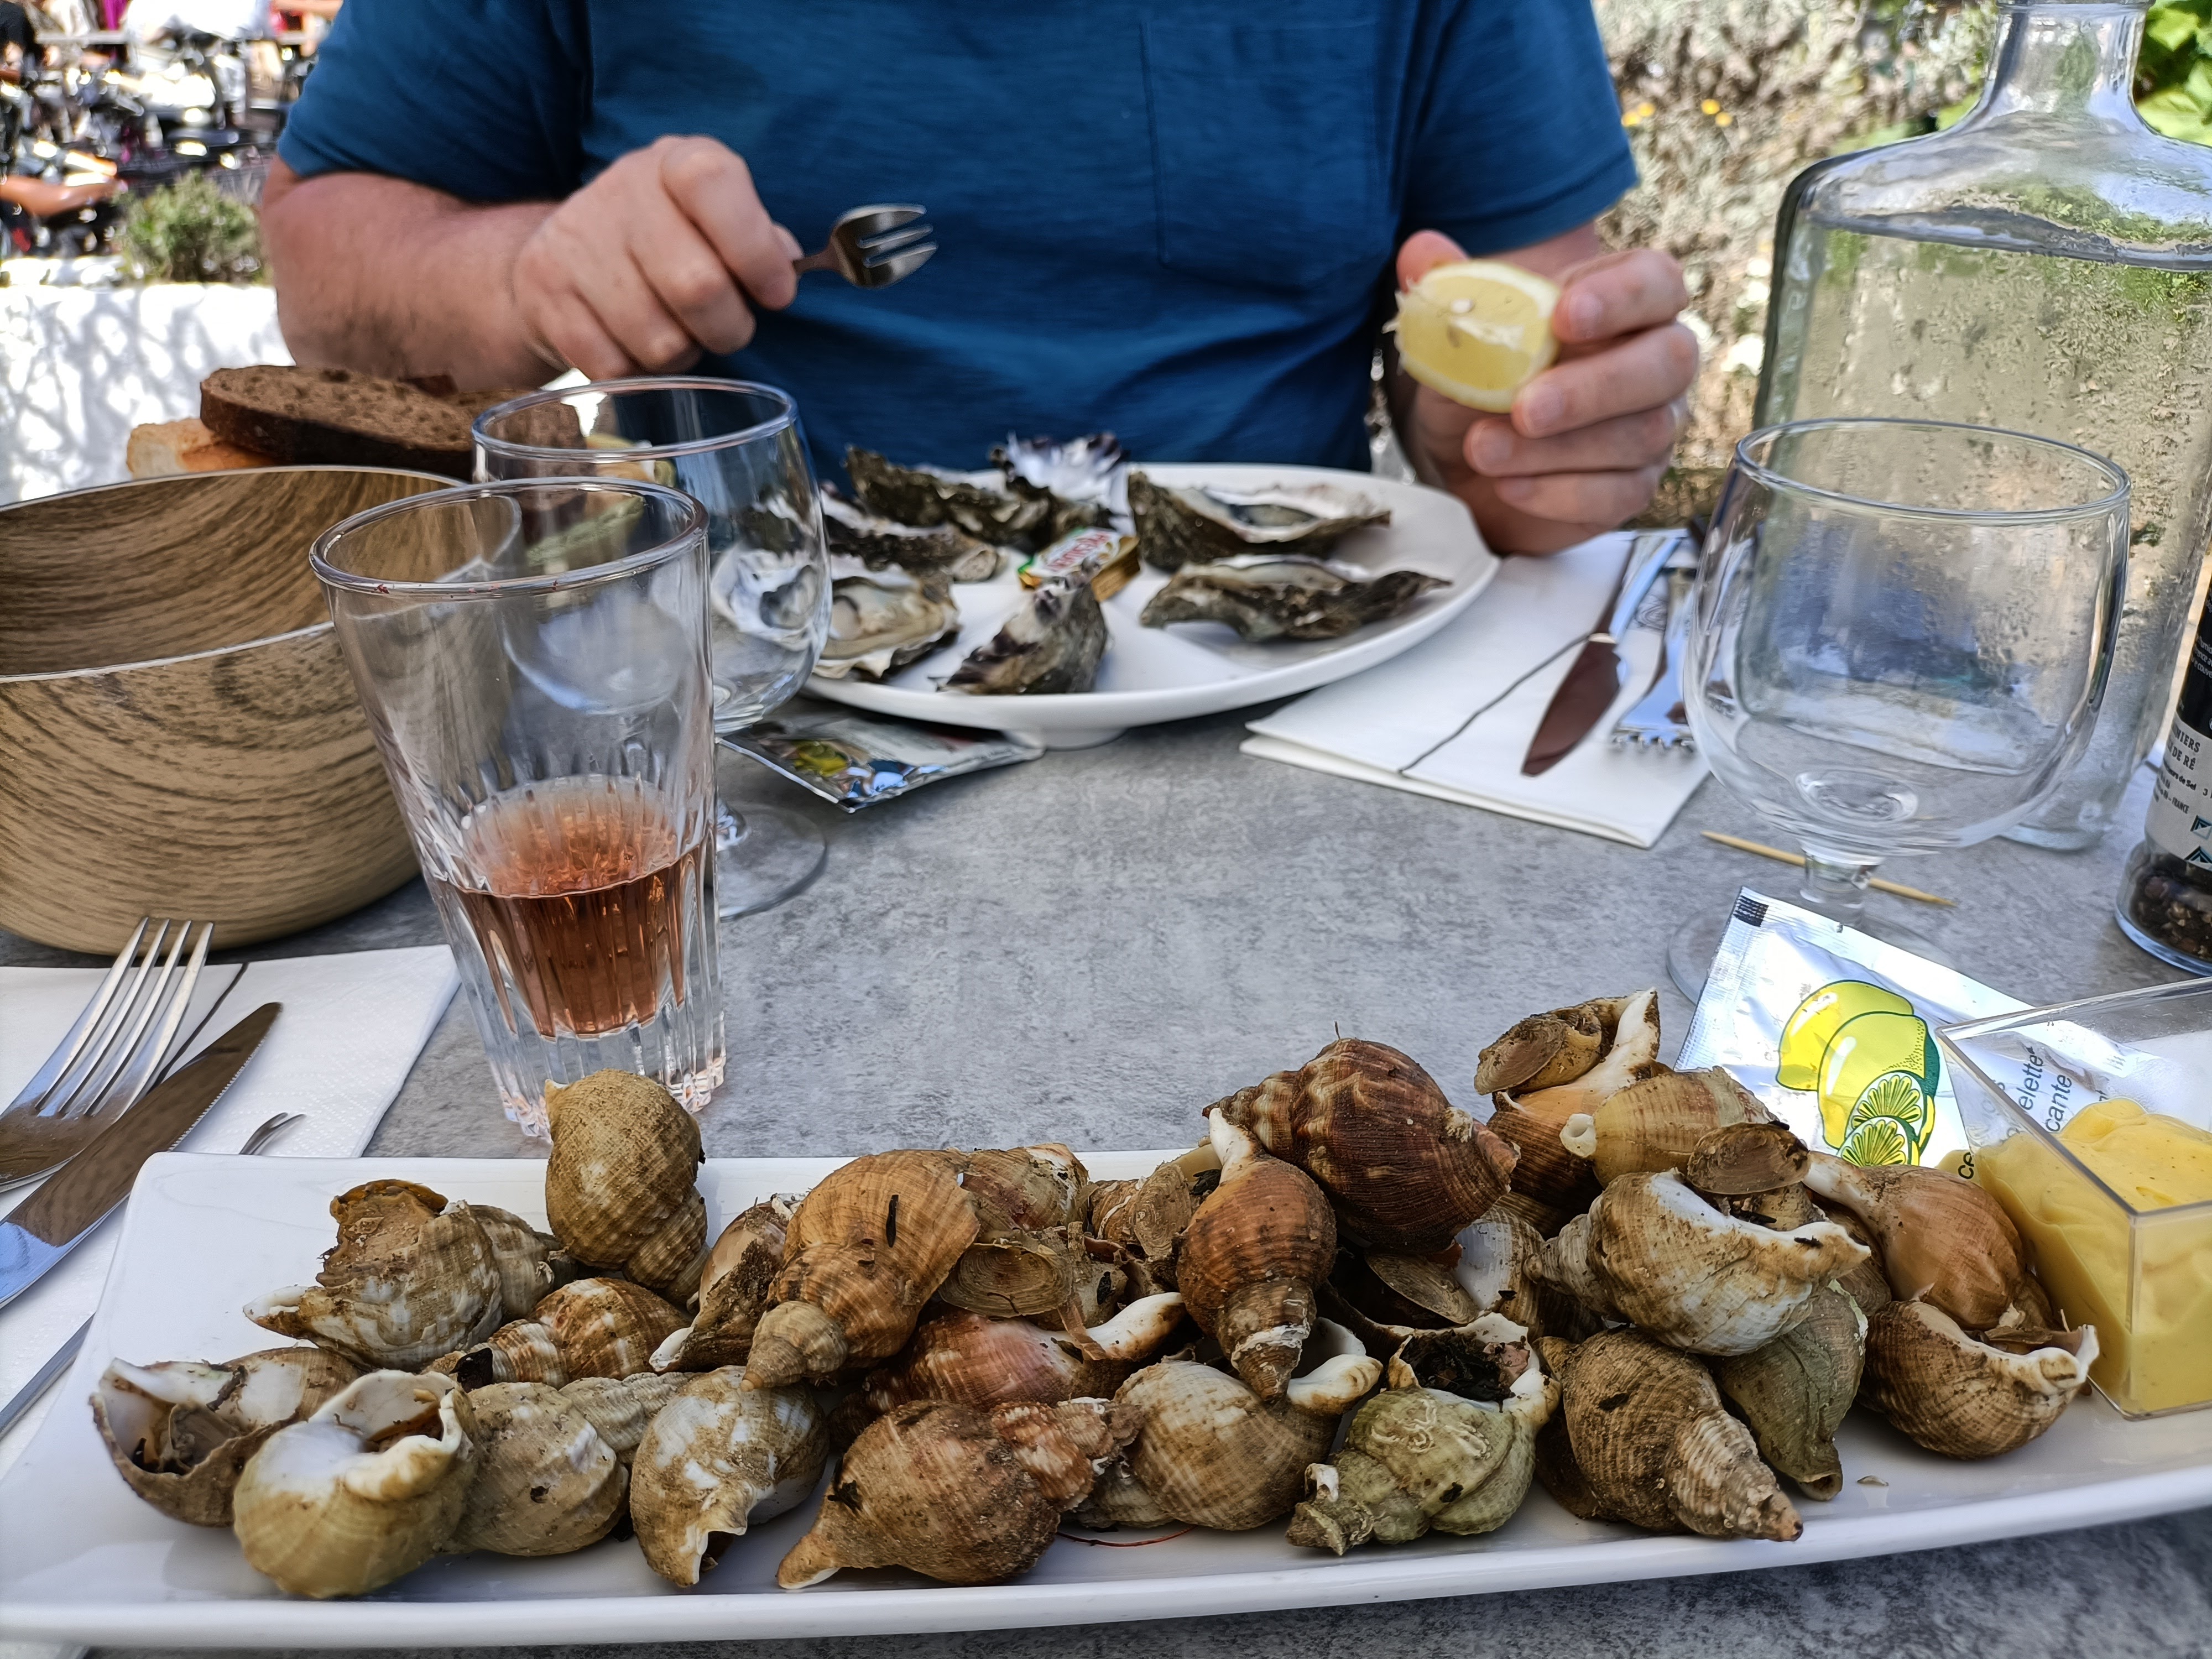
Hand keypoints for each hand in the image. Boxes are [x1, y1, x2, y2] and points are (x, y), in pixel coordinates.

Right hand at [511, 136, 801, 380]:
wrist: (562, 257)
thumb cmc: (667, 243)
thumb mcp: (716, 222)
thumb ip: (758, 238)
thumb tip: (787, 264)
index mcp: (675, 163)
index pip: (713, 183)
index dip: (756, 251)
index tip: (776, 294)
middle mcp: (621, 190)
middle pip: (697, 286)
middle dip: (728, 328)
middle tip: (727, 329)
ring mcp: (576, 241)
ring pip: (659, 340)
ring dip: (682, 354)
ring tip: (676, 333)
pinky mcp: (544, 291)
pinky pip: (616, 367)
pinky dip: (639, 374)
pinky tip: (635, 346)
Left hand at [1395, 229, 1696, 554]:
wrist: (1467, 462)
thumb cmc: (1481, 381)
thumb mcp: (1458, 335)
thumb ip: (1448, 288)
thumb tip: (1420, 250)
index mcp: (1625, 305)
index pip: (1656, 282)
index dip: (1621, 296)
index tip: (1562, 316)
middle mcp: (1655, 362)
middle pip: (1666, 362)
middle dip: (1593, 387)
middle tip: (1524, 407)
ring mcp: (1654, 427)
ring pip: (1639, 435)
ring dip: (1554, 448)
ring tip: (1483, 450)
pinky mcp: (1634, 487)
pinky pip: (1619, 494)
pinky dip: (1557, 493)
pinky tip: (1508, 485)